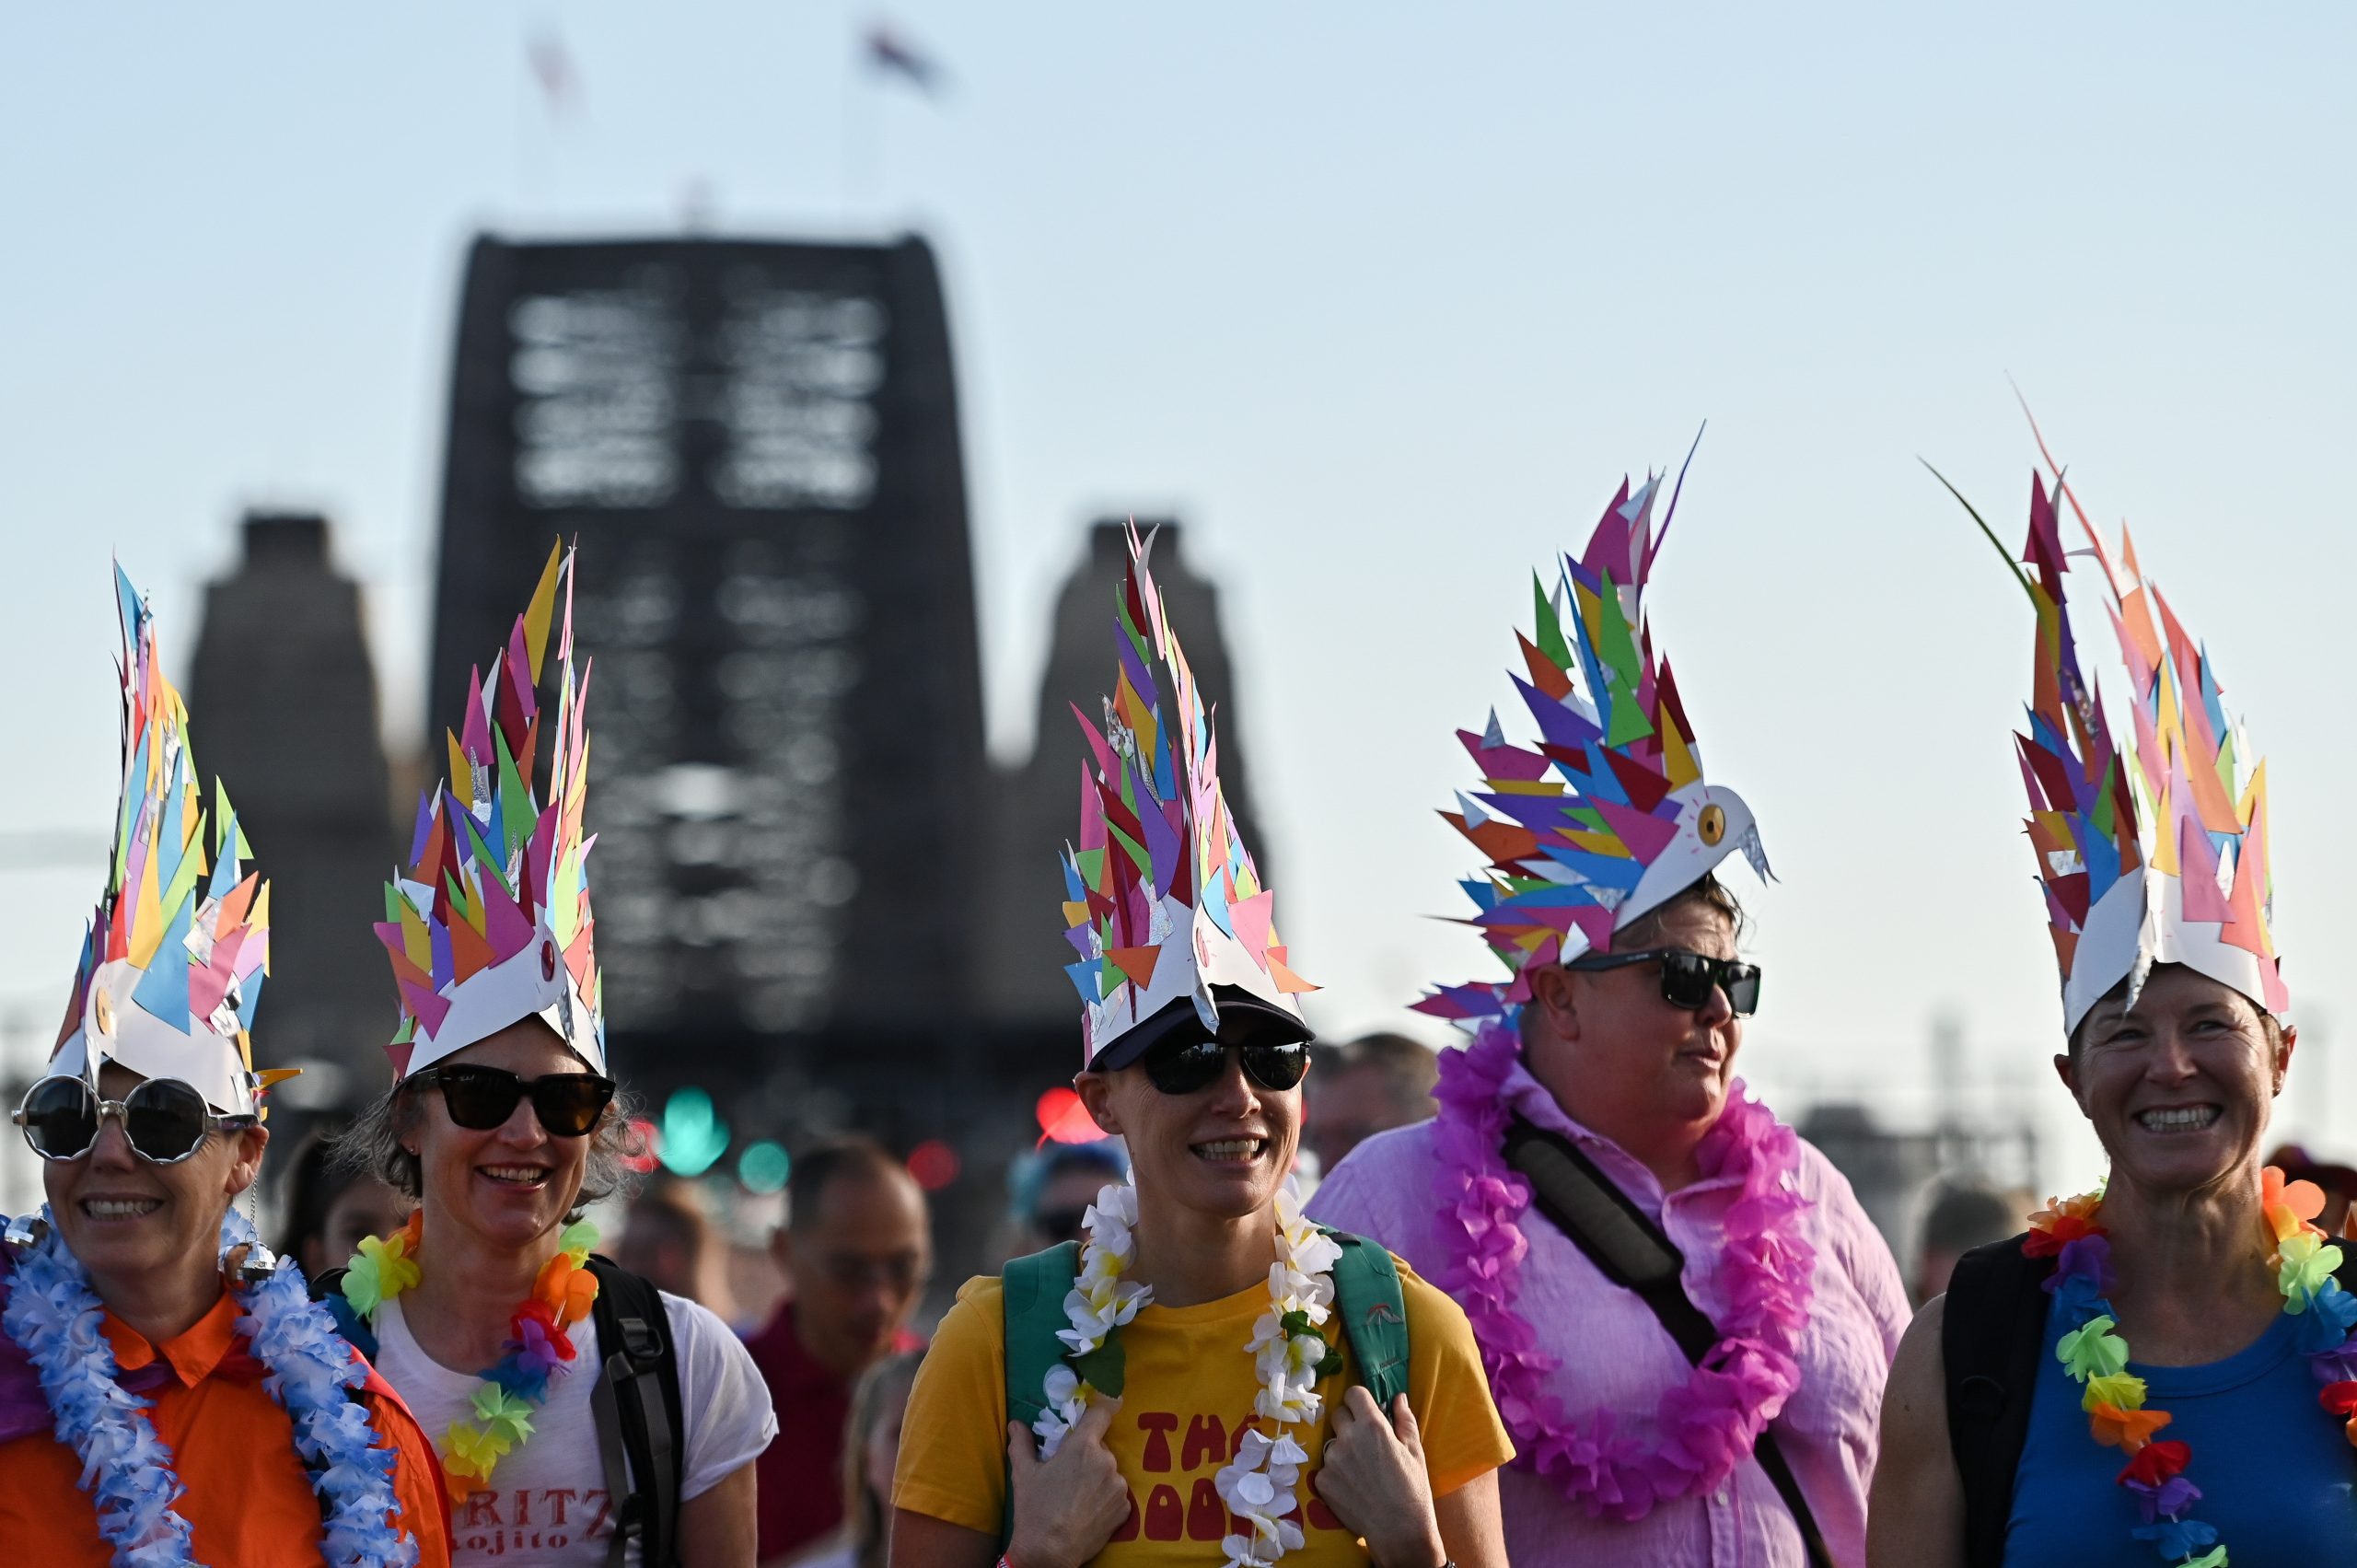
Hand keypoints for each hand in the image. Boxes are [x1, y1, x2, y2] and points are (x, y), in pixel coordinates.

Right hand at [1007, 1396, 1129, 1567]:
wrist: (1049, 1554)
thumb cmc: (1035, 1509)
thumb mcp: (1023, 1474)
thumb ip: (1021, 1443)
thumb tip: (1015, 1424)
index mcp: (1083, 1447)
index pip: (1102, 1413)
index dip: (1095, 1413)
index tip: (1089, 1419)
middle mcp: (1107, 1462)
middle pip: (1101, 1446)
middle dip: (1087, 1454)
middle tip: (1069, 1472)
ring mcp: (1119, 1487)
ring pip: (1109, 1471)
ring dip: (1097, 1477)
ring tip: (1077, 1496)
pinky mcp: (1125, 1509)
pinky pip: (1115, 1494)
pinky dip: (1104, 1498)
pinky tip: (1087, 1511)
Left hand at [1313, 1388, 1444, 1567]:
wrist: (1399, 1530)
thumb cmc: (1413, 1489)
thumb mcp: (1415, 1451)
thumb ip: (1404, 1419)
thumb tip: (1398, 1397)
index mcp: (1372, 1425)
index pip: (1354, 1394)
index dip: (1360, 1401)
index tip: (1366, 1411)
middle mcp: (1348, 1438)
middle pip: (1339, 1415)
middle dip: (1350, 1422)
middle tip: (1365, 1442)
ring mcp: (1332, 1460)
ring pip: (1332, 1443)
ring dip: (1343, 1449)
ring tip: (1361, 1470)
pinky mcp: (1322, 1481)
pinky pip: (1326, 1468)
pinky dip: (1336, 1473)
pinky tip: (1353, 1486)